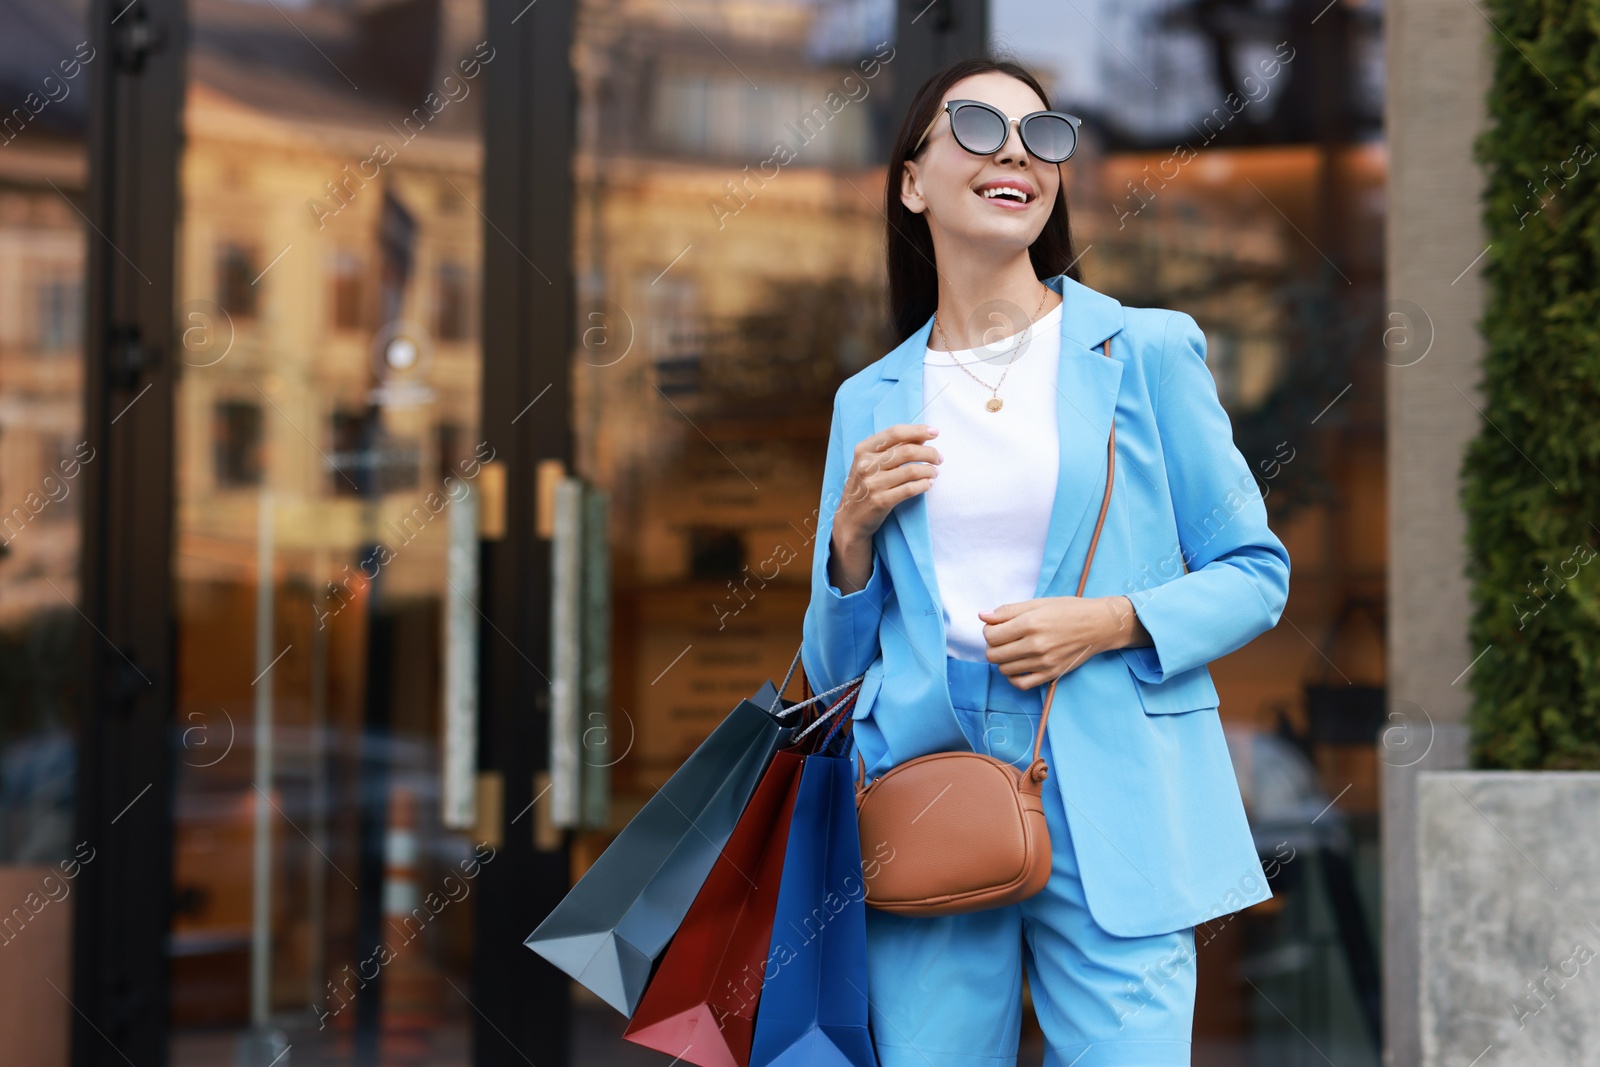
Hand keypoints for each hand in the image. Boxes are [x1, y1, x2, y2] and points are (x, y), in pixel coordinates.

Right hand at [828, 424, 942, 592]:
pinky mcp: (881, 501)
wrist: (850, 519)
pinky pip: (910, 489)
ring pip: (912, 470)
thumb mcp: (871, 463)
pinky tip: (929, 484)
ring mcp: (873, 483)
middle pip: (907, 451)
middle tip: (939, 458)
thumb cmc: (865, 486)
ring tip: (935, 472)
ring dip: (929, 470)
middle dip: (929, 453)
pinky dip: (924, 485)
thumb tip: (922, 436)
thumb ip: (893, 448)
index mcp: (864, 449)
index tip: (935, 432)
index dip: (918, 430)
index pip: (895, 433)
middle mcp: (866, 464)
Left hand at [978, 595, 1149, 689]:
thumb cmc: (1069, 610)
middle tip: (1004, 639)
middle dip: (993, 646)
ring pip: (1004, 670)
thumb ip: (1008, 610)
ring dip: (1003, 660)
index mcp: (1030, 623)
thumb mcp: (1038, 603)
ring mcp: (1044, 662)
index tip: (997, 627)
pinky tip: (1018, 665)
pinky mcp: (1051, 674)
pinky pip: (1021, 684)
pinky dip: (1014, 677)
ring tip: (1013, 650)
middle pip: (993, 655)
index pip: (991, 636)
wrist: (1099, 625)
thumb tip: (982, 616)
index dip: (988, 631)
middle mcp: (1036, 644)